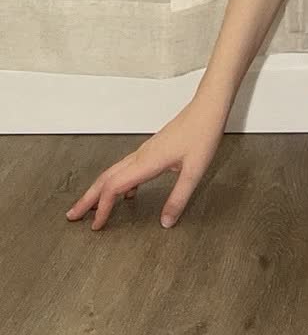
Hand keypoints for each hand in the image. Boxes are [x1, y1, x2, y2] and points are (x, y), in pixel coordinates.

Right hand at [65, 94, 228, 230]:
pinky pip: (128, 168)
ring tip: (92, 207)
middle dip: (87, 199)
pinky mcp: (152, 149)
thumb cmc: (202, 134)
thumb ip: (179, 198)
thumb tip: (165, 222)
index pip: (114, 188)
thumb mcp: (195, 171)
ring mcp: (145, 151)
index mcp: (146, 162)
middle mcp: (141, 155)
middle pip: (105, 178)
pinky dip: (120, 183)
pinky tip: (128, 194)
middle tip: (73, 215)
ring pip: (114, 172)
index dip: (102, 208)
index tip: (96, 226)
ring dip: (100, 190)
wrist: (207, 108)